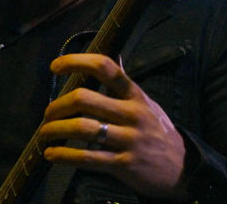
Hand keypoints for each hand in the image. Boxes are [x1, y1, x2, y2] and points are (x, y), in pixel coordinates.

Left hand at [39, 53, 189, 199]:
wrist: (182, 168)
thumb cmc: (157, 132)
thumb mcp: (147, 104)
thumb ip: (125, 86)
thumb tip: (114, 58)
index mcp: (136, 95)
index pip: (106, 68)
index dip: (77, 61)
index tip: (55, 66)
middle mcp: (133, 113)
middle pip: (85, 99)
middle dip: (58, 106)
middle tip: (48, 114)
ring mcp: (129, 139)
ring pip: (83, 128)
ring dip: (56, 130)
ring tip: (45, 134)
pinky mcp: (124, 164)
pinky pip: (88, 157)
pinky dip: (64, 156)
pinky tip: (51, 155)